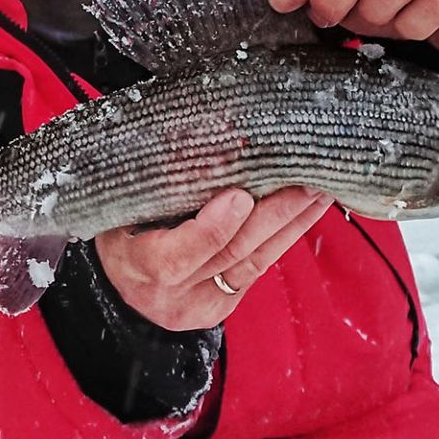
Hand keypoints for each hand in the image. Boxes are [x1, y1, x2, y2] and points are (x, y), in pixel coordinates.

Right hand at [93, 187, 333, 330]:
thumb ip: (157, 183)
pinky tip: (306, 210)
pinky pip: (259, 267)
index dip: (211, 229)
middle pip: (230, 253)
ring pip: (253, 260)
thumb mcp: (122, 205)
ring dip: (291, 223)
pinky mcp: (224, 303)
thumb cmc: (119, 227)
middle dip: (273, 215)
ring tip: (318, 190)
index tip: (240, 196)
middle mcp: (170, 293)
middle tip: (304, 180)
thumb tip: (198, 135)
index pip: (175, 257)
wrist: (120, 279)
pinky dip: (285, 236)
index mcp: (137, 265)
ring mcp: (201, 302)